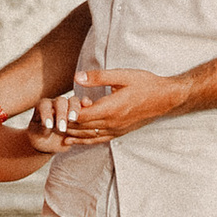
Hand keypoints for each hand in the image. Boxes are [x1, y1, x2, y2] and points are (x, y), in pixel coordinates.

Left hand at [54, 65, 185, 145]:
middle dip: (65, 123)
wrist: (165, 98)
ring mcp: (116, 130)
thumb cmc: (145, 84)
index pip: (82, 116)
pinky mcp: (120, 133)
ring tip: (57, 129)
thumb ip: (99, 77)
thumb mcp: (122, 75)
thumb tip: (77, 77)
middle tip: (51, 118)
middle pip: (82, 127)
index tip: (57, 106)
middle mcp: (112, 123)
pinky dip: (84, 140)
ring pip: (89, 135)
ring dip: (72, 133)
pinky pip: (99, 140)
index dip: (68, 113)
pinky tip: (75, 139)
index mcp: (111, 108)